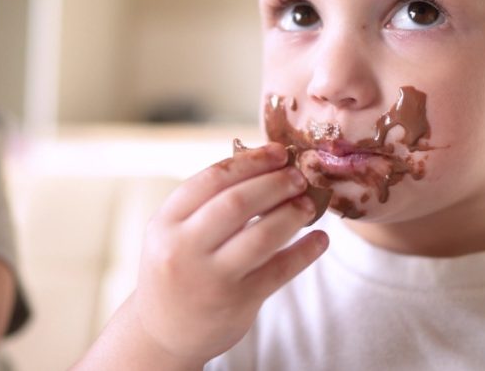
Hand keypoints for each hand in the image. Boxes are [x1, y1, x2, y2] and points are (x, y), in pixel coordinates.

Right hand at [133, 142, 327, 365]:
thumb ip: (210, 202)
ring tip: (310, 204)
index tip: (279, 152)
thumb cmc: (179, 267)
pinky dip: (305, 252)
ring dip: (293, 214)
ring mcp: (211, 278)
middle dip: (275, 184)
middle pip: (237, 203)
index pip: (213, 178)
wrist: (164, 332)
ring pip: (262, 236)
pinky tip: (321, 239)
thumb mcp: (176, 232)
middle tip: (299, 177)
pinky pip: (279, 270)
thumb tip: (270, 165)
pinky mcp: (237, 302)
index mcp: (166, 222)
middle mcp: (184, 249)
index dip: (251, 161)